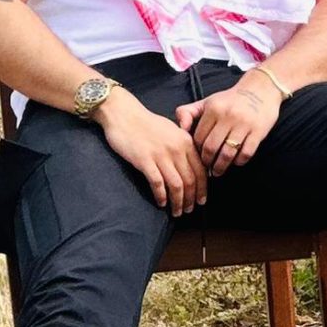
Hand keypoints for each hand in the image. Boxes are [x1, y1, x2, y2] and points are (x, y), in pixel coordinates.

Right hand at [93, 88, 208, 215]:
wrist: (124, 114)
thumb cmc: (146, 123)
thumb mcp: (172, 130)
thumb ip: (183, 146)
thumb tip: (192, 166)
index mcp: (185, 141)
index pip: (201, 170)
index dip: (203, 189)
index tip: (201, 200)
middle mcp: (176, 149)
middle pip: (190, 181)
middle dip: (191, 199)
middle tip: (188, 210)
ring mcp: (161, 155)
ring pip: (177, 185)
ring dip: (178, 202)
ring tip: (176, 211)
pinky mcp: (145, 160)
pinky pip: (158, 184)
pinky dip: (161, 196)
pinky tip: (161, 203)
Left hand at [175, 70, 282, 176]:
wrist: (261, 89)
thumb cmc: (230, 100)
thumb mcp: (207, 102)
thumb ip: (188, 112)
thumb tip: (180, 129)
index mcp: (213, 109)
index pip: (199, 137)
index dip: (196, 150)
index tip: (198, 157)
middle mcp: (228, 116)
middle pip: (211, 148)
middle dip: (207, 162)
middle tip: (206, 168)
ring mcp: (244, 124)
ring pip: (227, 154)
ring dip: (221, 167)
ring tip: (218, 171)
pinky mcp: (258, 131)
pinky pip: (246, 153)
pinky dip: (239, 161)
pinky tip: (236, 162)